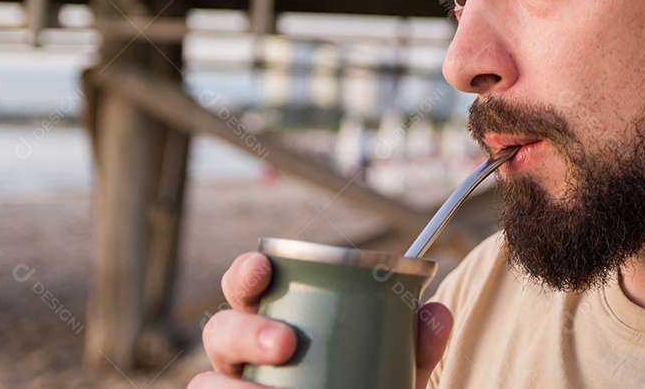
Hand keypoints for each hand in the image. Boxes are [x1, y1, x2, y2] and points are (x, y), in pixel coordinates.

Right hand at [187, 252, 453, 388]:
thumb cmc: (365, 386)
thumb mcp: (396, 366)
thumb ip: (415, 342)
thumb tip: (436, 313)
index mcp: (274, 317)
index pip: (246, 284)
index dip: (245, 272)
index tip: (264, 268)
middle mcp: (242, 355)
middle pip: (220, 330)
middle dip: (245, 331)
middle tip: (286, 344)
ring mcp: (231, 388)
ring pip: (207, 384)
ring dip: (234, 388)